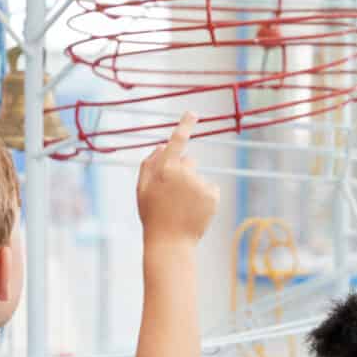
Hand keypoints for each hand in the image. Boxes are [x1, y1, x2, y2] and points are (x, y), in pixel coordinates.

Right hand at [136, 113, 219, 245]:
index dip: (185, 125)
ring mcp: (200, 184)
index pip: (177, 142)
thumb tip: (162, 146)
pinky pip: (210, 189)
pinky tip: (194, 211)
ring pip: (198, 177)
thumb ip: (149, 165)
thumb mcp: (143, 190)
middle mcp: (184, 173)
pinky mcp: (213, 195)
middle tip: (173, 195)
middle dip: (183, 172)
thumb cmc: (153, 216)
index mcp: (165, 170)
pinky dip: (205, 198)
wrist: (170, 243)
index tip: (193, 112)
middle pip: (189, 161)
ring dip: (193, 187)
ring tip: (182, 207)